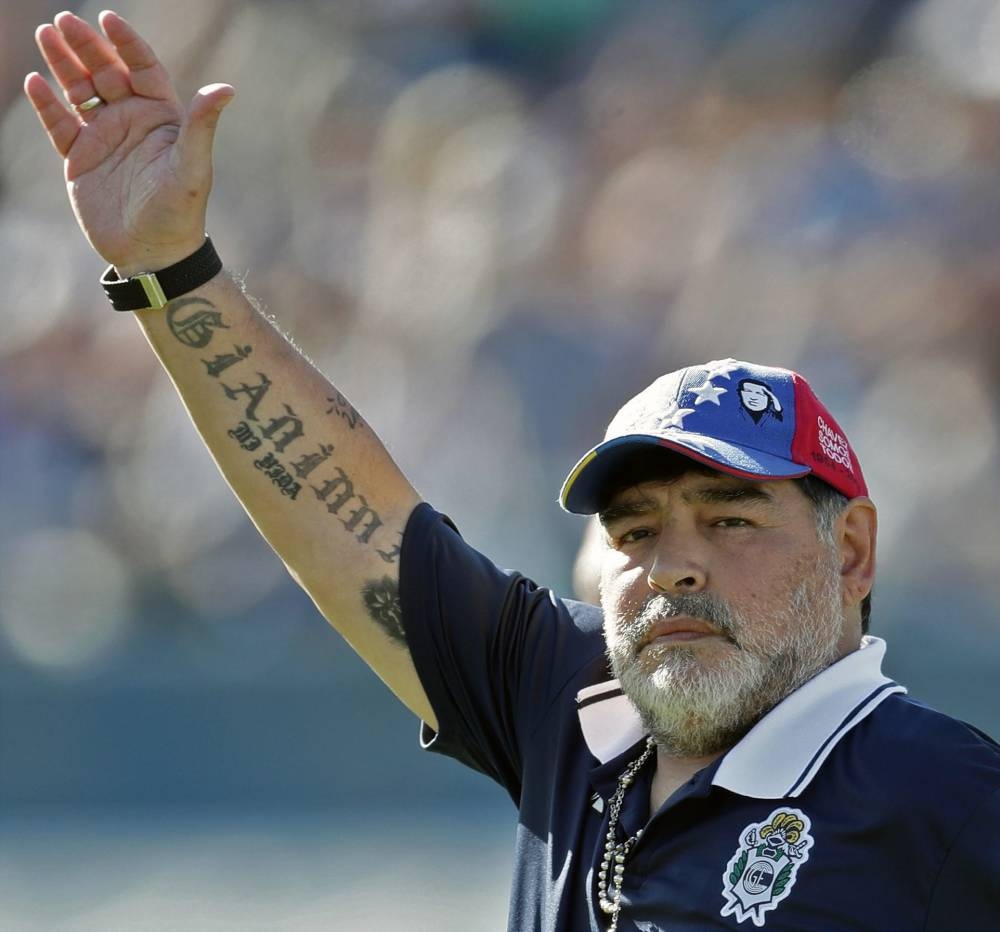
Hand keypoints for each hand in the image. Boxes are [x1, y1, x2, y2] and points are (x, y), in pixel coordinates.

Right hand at [24, 10, 233, 276]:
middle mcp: (132, 122)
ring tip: (46, 35)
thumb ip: (202, 125)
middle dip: (87, 46)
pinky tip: (36, 82)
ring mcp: (104, 138)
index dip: (127, 44)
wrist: (153, 254)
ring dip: (63, 64)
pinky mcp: (80, 159)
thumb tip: (227, 88)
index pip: (143, 69)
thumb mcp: (192, 167)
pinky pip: (59, 123)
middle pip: (106, 72)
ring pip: (79, 91)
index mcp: (161, 118)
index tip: (109, 19)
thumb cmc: (179, 212)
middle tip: (65, 20)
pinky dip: (47, 103)